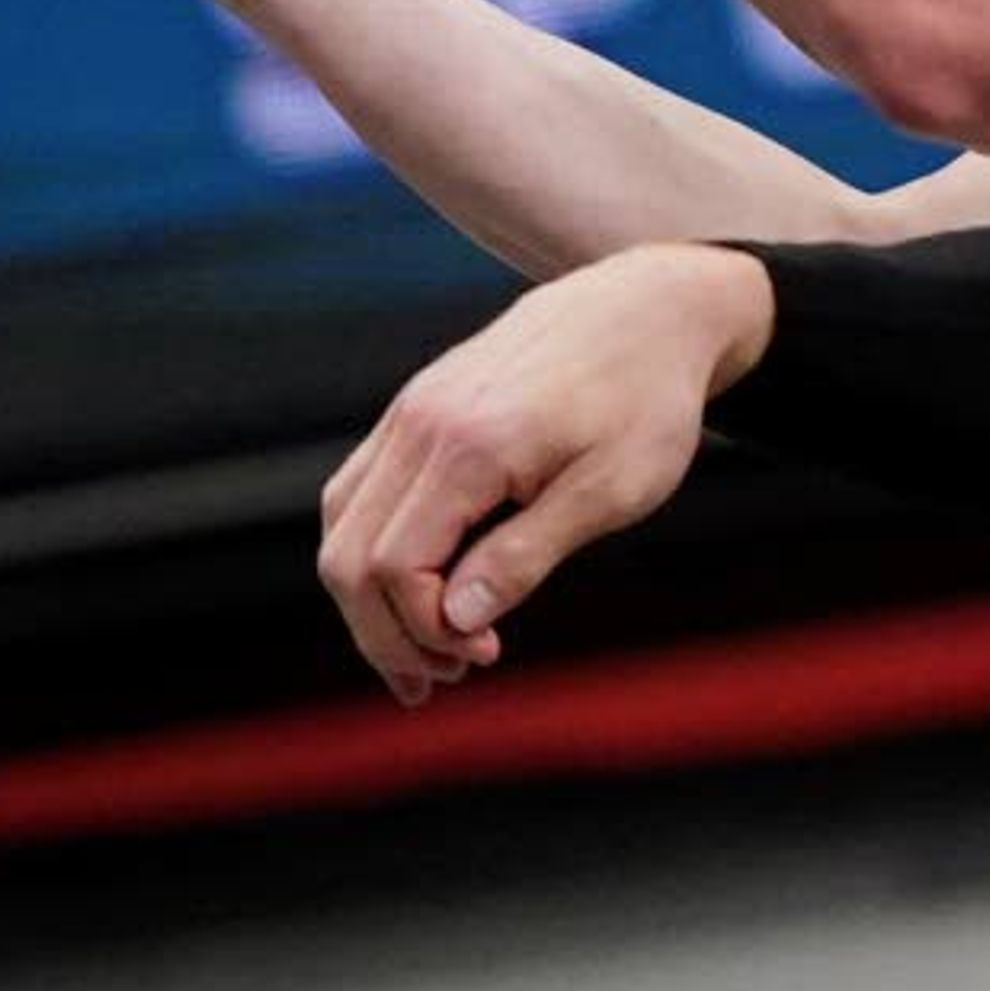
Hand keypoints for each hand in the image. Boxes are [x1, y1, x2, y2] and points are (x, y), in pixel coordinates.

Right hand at [317, 242, 773, 703]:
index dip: (426, 631)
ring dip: (369, 601)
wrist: (645, 308)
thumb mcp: (612, 490)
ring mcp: (410, 409)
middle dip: (385, 635)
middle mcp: (421, 423)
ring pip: (343, 525)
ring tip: (425, 654)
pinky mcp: (416, 405)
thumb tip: (459, 623)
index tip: (487, 657)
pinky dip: (371, 550)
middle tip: (442, 682)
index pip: (396, 568)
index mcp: (469, 446)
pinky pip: (359, 491)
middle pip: (350, 557)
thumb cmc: (645, 402)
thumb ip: (530, 555)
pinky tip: (417, 590)